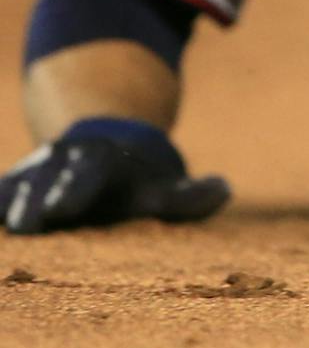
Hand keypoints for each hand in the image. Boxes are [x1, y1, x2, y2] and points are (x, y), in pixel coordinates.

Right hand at [2, 119, 229, 233]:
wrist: (100, 148)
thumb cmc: (137, 181)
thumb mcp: (162, 187)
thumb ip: (189, 197)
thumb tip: (224, 191)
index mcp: (102, 163)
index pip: (88, 174)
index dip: (75, 189)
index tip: (63, 208)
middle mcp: (63, 162)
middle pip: (46, 179)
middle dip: (37, 198)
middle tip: (31, 221)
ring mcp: (33, 172)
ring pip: (15, 185)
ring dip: (13, 202)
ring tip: (16, 224)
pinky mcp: (10, 186)